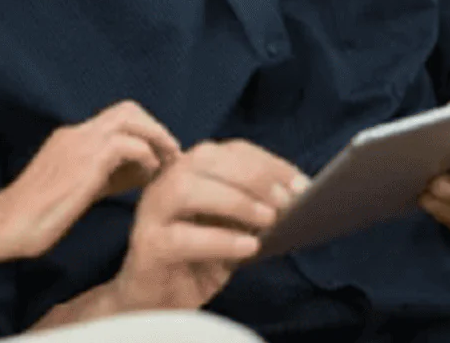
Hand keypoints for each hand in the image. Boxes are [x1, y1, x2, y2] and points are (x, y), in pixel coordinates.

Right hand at [0, 100, 180, 259]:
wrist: (8, 224)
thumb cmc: (39, 217)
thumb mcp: (79, 190)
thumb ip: (108, 177)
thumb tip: (141, 172)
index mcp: (72, 137)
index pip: (117, 120)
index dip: (144, 134)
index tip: (160, 157)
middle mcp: (76, 131)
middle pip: (128, 108)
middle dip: (155, 127)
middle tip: (172, 154)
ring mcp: (79, 141)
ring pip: (131, 117)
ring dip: (156, 138)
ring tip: (170, 163)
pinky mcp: (85, 159)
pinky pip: (128, 144)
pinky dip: (146, 156)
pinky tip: (148, 177)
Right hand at [108, 139, 309, 311]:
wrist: (157, 298)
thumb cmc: (198, 259)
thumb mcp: (232, 228)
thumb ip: (253, 210)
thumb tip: (294, 201)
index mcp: (189, 169)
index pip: (229, 151)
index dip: (268, 163)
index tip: (302, 184)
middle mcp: (166, 181)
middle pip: (205, 159)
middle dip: (252, 176)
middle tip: (286, 202)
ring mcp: (152, 211)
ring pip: (186, 189)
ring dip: (234, 201)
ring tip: (268, 220)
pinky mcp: (147, 245)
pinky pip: (181, 238)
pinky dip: (219, 239)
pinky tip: (248, 247)